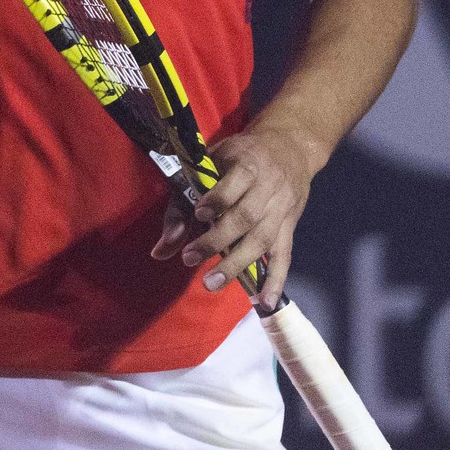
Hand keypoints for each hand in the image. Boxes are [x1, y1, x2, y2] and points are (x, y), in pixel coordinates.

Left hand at [150, 126, 321, 308]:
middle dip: (217, 239)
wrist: (289, 147)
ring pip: (262, 238)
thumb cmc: (239, 156)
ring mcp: (281, 209)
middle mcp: (268, 187)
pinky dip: (275, 280)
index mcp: (247, 163)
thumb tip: (159, 252)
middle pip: (245, 216)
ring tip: (212, 283)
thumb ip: (182, 204)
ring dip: (237, 263)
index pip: (236, 181)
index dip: (218, 199)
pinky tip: (265, 302)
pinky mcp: (289, 227)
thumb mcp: (210, 164)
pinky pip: (284, 256)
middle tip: (190, 258)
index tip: (199, 214)